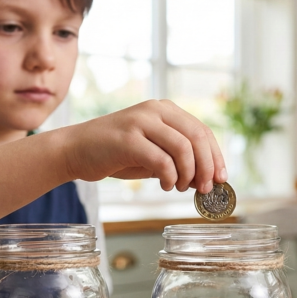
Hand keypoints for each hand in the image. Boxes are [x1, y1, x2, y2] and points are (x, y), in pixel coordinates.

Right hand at [61, 99, 227, 192]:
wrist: (74, 150)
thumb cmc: (115, 154)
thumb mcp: (151, 153)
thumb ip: (176, 160)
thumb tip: (207, 179)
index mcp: (164, 110)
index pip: (202, 130)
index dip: (216, 156)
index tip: (222, 178)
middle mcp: (154, 110)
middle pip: (197, 137)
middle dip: (206, 166)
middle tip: (206, 188)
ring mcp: (140, 122)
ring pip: (182, 148)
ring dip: (188, 174)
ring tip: (180, 187)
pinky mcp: (127, 139)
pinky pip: (161, 160)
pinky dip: (170, 177)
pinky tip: (165, 185)